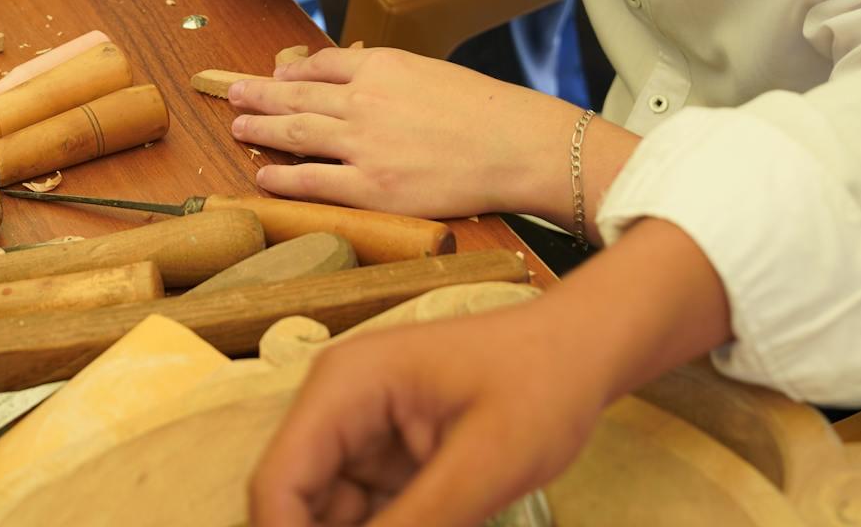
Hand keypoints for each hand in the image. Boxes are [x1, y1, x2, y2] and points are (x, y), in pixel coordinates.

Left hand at [226, 46, 588, 218]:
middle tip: (233, 93)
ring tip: (238, 126)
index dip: (292, 73)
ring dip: (262, 130)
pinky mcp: (372, 188)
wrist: (515, 145)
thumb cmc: (484, 110)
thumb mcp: (430, 71)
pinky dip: (283, 176)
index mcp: (381, 68)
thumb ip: (386, 73)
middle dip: (259, 95)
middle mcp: (364, 102)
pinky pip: (313, 182)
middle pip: (297, 96)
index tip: (274, 76)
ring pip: (296, 133)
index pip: (322, 66)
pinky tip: (263, 174)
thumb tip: (349, 72)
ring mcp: (363, 146)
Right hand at [251, 220, 734, 526]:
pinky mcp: (386, 456)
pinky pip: (366, 515)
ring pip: (329, 516)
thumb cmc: (542, 383)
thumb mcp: (486, 464)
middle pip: (297, 504)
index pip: (278, 483)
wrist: (583, 351)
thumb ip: (419, 525)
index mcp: (345, 386)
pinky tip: (441, 521)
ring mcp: (361, 432)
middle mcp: (337, 406)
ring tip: (444, 518)